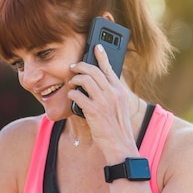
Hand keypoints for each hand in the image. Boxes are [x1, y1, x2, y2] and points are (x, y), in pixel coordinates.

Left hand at [68, 44, 137, 161]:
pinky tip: (72, 97)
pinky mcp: (93, 110)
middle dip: (80, 66)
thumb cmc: (117, 128)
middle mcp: (113, 93)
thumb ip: (112, 94)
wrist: (120, 145)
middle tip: (73, 67)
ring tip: (72, 83)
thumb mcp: (119, 107)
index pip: (110, 68)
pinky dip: (72, 94)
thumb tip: (98, 84)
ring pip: (85, 80)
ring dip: (75, 79)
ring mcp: (104, 101)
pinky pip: (78, 95)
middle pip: (94, 71)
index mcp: (120, 91)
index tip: (96, 46)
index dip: (102, 56)